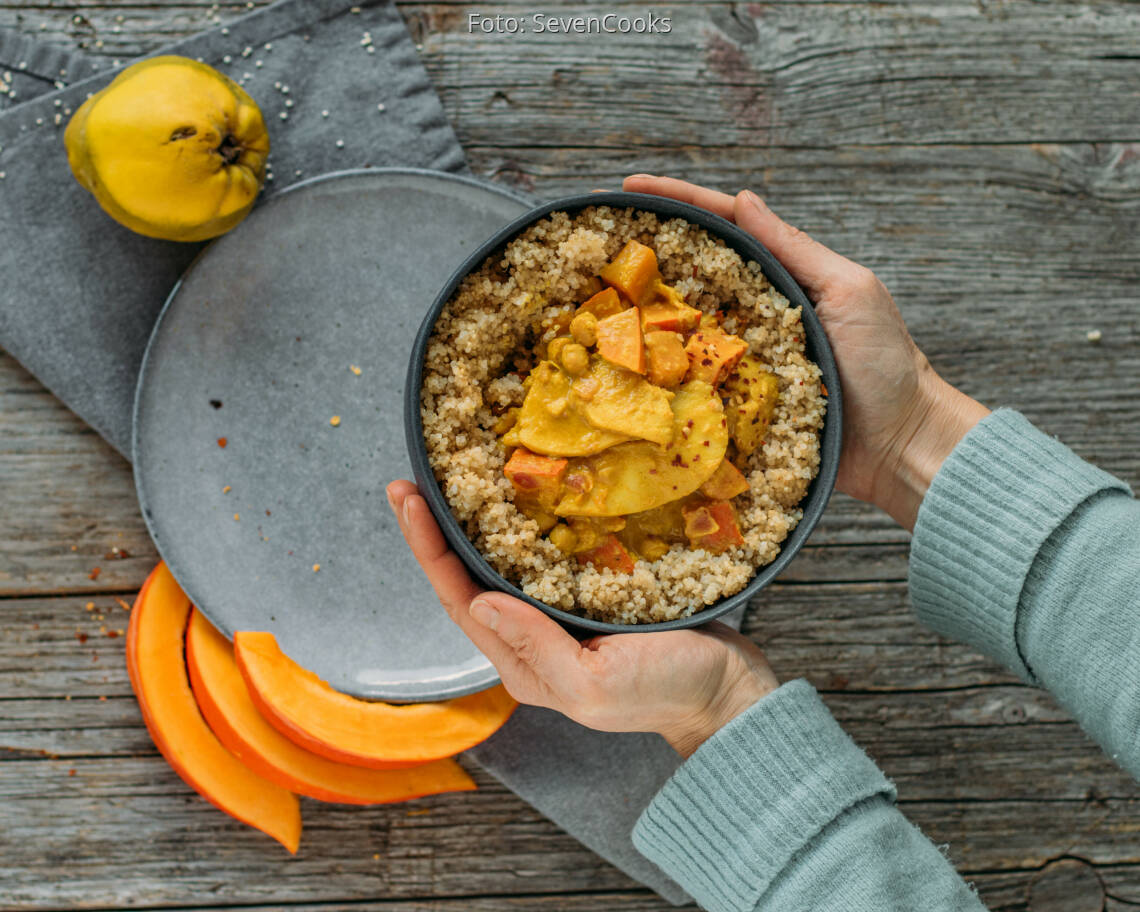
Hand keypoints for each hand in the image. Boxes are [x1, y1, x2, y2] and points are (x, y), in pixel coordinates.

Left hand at [387, 480, 778, 757]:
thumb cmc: (665, 691)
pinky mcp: (590, 593)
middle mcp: (531, 637)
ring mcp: (558, 615)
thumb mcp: (596, 683)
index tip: (408, 500)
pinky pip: (543, 554)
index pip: (459, 599)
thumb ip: (537, 647)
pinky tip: (520, 493)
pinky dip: (522, 522)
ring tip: (451, 480)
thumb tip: (479, 601)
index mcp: (522, 661)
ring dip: (472, 523)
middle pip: (469, 578)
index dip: (428, 549)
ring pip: (501, 563)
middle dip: (436, 530)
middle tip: (412, 481)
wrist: (726, 690)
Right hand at [623, 175, 989, 530]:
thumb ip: (795, 250)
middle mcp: (754, 317)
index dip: (678, 201)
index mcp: (782, 279)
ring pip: (681, 332)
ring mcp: (741, 363)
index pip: (723, 228)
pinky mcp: (735, 410)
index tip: (629, 187)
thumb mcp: (849, 293)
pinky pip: (690, 389)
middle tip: (596, 238)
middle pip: (691, 274)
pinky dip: (657, 379)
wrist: (900, 448)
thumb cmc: (887, 367)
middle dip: (645, 254)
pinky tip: (623, 371)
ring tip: (594, 298)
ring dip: (640, 317)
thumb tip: (744, 200)